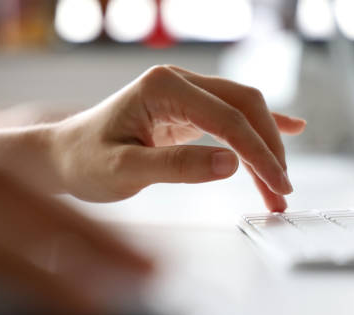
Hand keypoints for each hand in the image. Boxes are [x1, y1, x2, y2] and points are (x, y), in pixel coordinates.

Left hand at [50, 65, 305, 210]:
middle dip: (268, 150)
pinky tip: (290, 128)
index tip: (278, 186)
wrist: (64, 156)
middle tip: (282, 193)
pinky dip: (258, 127)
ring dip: (264, 148)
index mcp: (163, 87)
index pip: (226, 118)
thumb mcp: (124, 170)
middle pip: (244, 106)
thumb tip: (232, 165)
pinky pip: (230, 115)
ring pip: (242, 112)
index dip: (257, 153)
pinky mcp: (185, 111)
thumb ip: (176, 167)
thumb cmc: (85, 161)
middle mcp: (177, 81)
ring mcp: (182, 93)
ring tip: (277, 189)